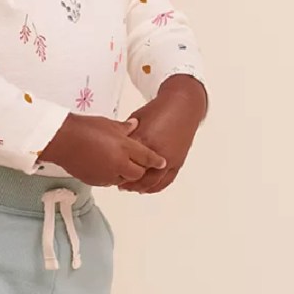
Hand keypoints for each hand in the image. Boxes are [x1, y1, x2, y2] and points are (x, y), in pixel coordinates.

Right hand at [41, 114, 166, 186]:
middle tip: (138, 164)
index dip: (156, 161)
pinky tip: (106, 167)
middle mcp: (118, 164)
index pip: (147, 157)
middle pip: (137, 174)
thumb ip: (125, 128)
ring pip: (123, 180)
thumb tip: (134, 127)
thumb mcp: (108, 124)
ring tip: (119, 165)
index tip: (162, 163)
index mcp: (124, 148)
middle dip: (140, 170)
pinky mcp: (95, 181)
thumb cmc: (83, 129)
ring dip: (124, 174)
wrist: (63, 141)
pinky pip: (108, 181)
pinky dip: (111, 176)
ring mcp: (106, 175)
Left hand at [120, 75, 206, 193]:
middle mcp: (158, 151)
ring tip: (130, 188)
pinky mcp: (177, 161)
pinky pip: (166, 180)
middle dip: (127, 181)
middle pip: (138, 174)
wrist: (183, 104)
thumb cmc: (160, 109)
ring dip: (139, 187)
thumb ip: (126, 134)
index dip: (117, 168)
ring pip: (152, 181)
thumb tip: (113, 144)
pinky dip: (155, 188)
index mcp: (145, 139)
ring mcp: (169, 158)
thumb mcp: (137, 118)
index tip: (109, 171)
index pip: (127, 160)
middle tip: (118, 183)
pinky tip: (146, 189)